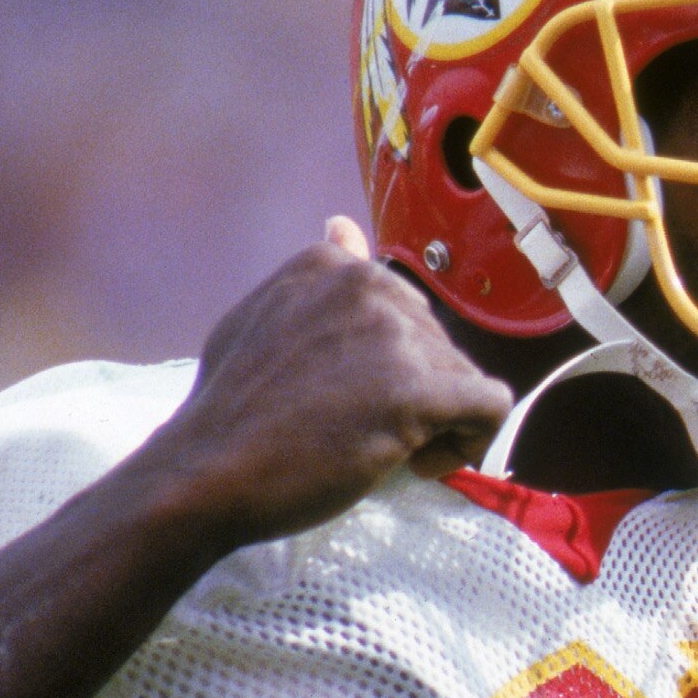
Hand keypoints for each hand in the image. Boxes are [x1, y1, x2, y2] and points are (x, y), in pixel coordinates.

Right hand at [134, 218, 512, 546]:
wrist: (207, 471)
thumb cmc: (228, 410)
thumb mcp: (259, 318)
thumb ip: (312, 283)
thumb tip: (342, 225)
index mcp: (332, 265)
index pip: (403, 311)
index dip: (390, 363)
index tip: (354, 398)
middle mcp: (370, 285)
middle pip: (438, 343)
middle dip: (417, 392)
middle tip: (367, 432)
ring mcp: (397, 335)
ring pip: (465, 377)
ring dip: (438, 422)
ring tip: (389, 454)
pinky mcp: (420, 390)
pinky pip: (490, 408)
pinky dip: (469, 442)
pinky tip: (422, 463)